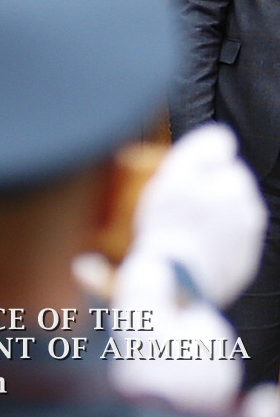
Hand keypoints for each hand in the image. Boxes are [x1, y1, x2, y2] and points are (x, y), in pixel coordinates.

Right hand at [130, 122, 264, 307]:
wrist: (175, 280)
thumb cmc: (169, 225)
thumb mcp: (175, 174)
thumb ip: (205, 148)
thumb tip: (224, 136)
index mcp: (234, 183)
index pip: (222, 158)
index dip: (196, 166)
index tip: (177, 179)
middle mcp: (248, 208)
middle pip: (228, 185)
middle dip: (209, 189)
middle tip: (178, 204)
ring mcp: (248, 238)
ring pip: (231, 212)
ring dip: (213, 213)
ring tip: (184, 226)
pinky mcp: (243, 263)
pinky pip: (230, 240)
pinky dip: (215, 239)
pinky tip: (193, 244)